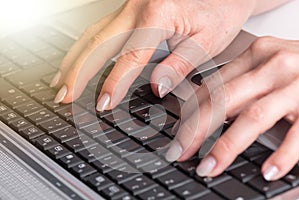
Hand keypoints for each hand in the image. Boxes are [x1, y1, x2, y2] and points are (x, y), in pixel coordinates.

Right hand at [50, 0, 255, 109]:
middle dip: (77, 72)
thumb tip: (156, 87)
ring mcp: (130, 4)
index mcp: (157, 15)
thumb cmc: (222, 9)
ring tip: (60, 79)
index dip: (113, 83)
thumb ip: (180, 65)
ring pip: (93, 33)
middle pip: (97, 43)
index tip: (103, 103)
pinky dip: (85, 45)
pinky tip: (79, 56)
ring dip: (74, 58)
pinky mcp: (131, 7)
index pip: (129, 57)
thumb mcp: (208, 41)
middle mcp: (137, 6)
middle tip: (62, 95)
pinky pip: (100, 27)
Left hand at [166, 36, 298, 180]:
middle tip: (180, 152)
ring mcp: (296, 85)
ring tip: (210, 167)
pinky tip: (267, 171)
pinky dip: (282, 155)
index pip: (213, 86)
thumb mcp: (267, 67)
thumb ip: (239, 85)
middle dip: (196, 130)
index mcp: (257, 54)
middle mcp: (274, 65)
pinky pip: (298, 133)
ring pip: (252, 117)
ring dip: (226, 146)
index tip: (177, 134)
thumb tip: (204, 112)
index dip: (190, 113)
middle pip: (224, 100)